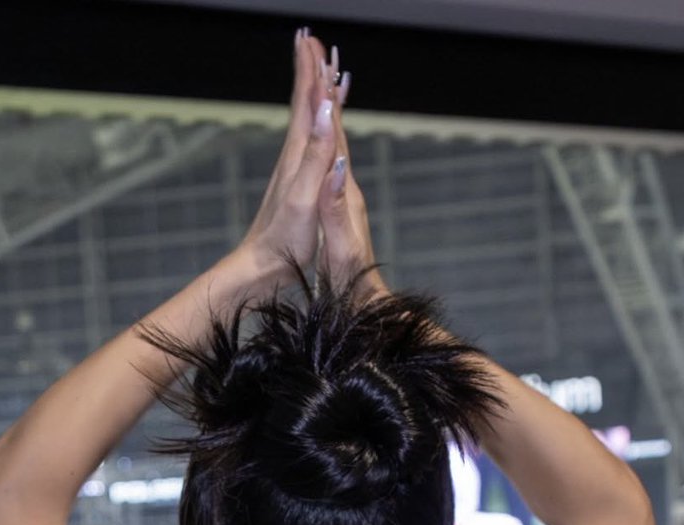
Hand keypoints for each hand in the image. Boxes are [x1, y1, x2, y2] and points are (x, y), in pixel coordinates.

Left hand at [240, 31, 344, 283]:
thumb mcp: (305, 199)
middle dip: (309, 73)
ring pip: (306, 123)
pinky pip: (310, 144)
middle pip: (303, 106)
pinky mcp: (297, 187)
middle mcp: (294, 159)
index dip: (311, 71)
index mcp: (298, 158)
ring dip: (313, 95)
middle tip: (312, 41)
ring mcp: (294, 173)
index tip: (311, 40)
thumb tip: (325, 111)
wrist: (260, 270)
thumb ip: (317, 156)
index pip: (306, 104)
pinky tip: (318, 130)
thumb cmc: (283, 241)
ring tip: (319, 73)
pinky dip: (317, 127)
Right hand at [317, 81, 386, 298]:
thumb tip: (335, 167)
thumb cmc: (352, 283)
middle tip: (318, 58)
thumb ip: (335, 208)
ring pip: (337, 148)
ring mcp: (346, 202)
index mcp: (345, 197)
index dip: (325, 107)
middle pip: (338, 137)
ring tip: (323, 86)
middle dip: (327, 99)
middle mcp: (348, 193)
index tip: (316, 68)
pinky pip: (333, 167)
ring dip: (328, 116)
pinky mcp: (340, 213)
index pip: (334, 143)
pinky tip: (326, 143)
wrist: (367, 305)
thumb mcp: (340, 248)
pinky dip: (327, 145)